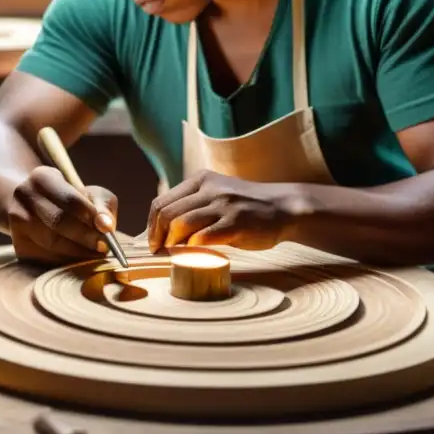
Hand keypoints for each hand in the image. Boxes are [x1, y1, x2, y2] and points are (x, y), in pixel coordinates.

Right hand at [7, 165, 117, 263]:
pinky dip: (67, 262)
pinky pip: (46, 259)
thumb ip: (102, 206)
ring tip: (96, 254)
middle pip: (58, 221)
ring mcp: (17, 222)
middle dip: (86, 237)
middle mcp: (24, 197)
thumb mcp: (90, 194)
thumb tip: (106, 226)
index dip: (90, 216)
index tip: (108, 230)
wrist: (37, 209)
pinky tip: (80, 260)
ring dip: (79, 252)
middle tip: (104, 247)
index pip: (69, 199)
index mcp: (42, 177)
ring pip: (51, 243)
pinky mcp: (19, 246)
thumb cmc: (72, 200)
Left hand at [147, 170, 305, 252]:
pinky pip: (203, 237)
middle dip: (156, 236)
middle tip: (157, 251)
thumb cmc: (247, 206)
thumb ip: (194, 204)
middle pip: (167, 213)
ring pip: (181, 224)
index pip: (162, 201)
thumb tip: (163, 228)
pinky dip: (191, 248)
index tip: (152, 241)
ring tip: (172, 253)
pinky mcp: (235, 223)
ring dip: (171, 243)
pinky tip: (192, 254)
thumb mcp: (218, 194)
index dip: (151, 225)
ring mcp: (223, 205)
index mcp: (201, 179)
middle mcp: (210, 189)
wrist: (283, 207)